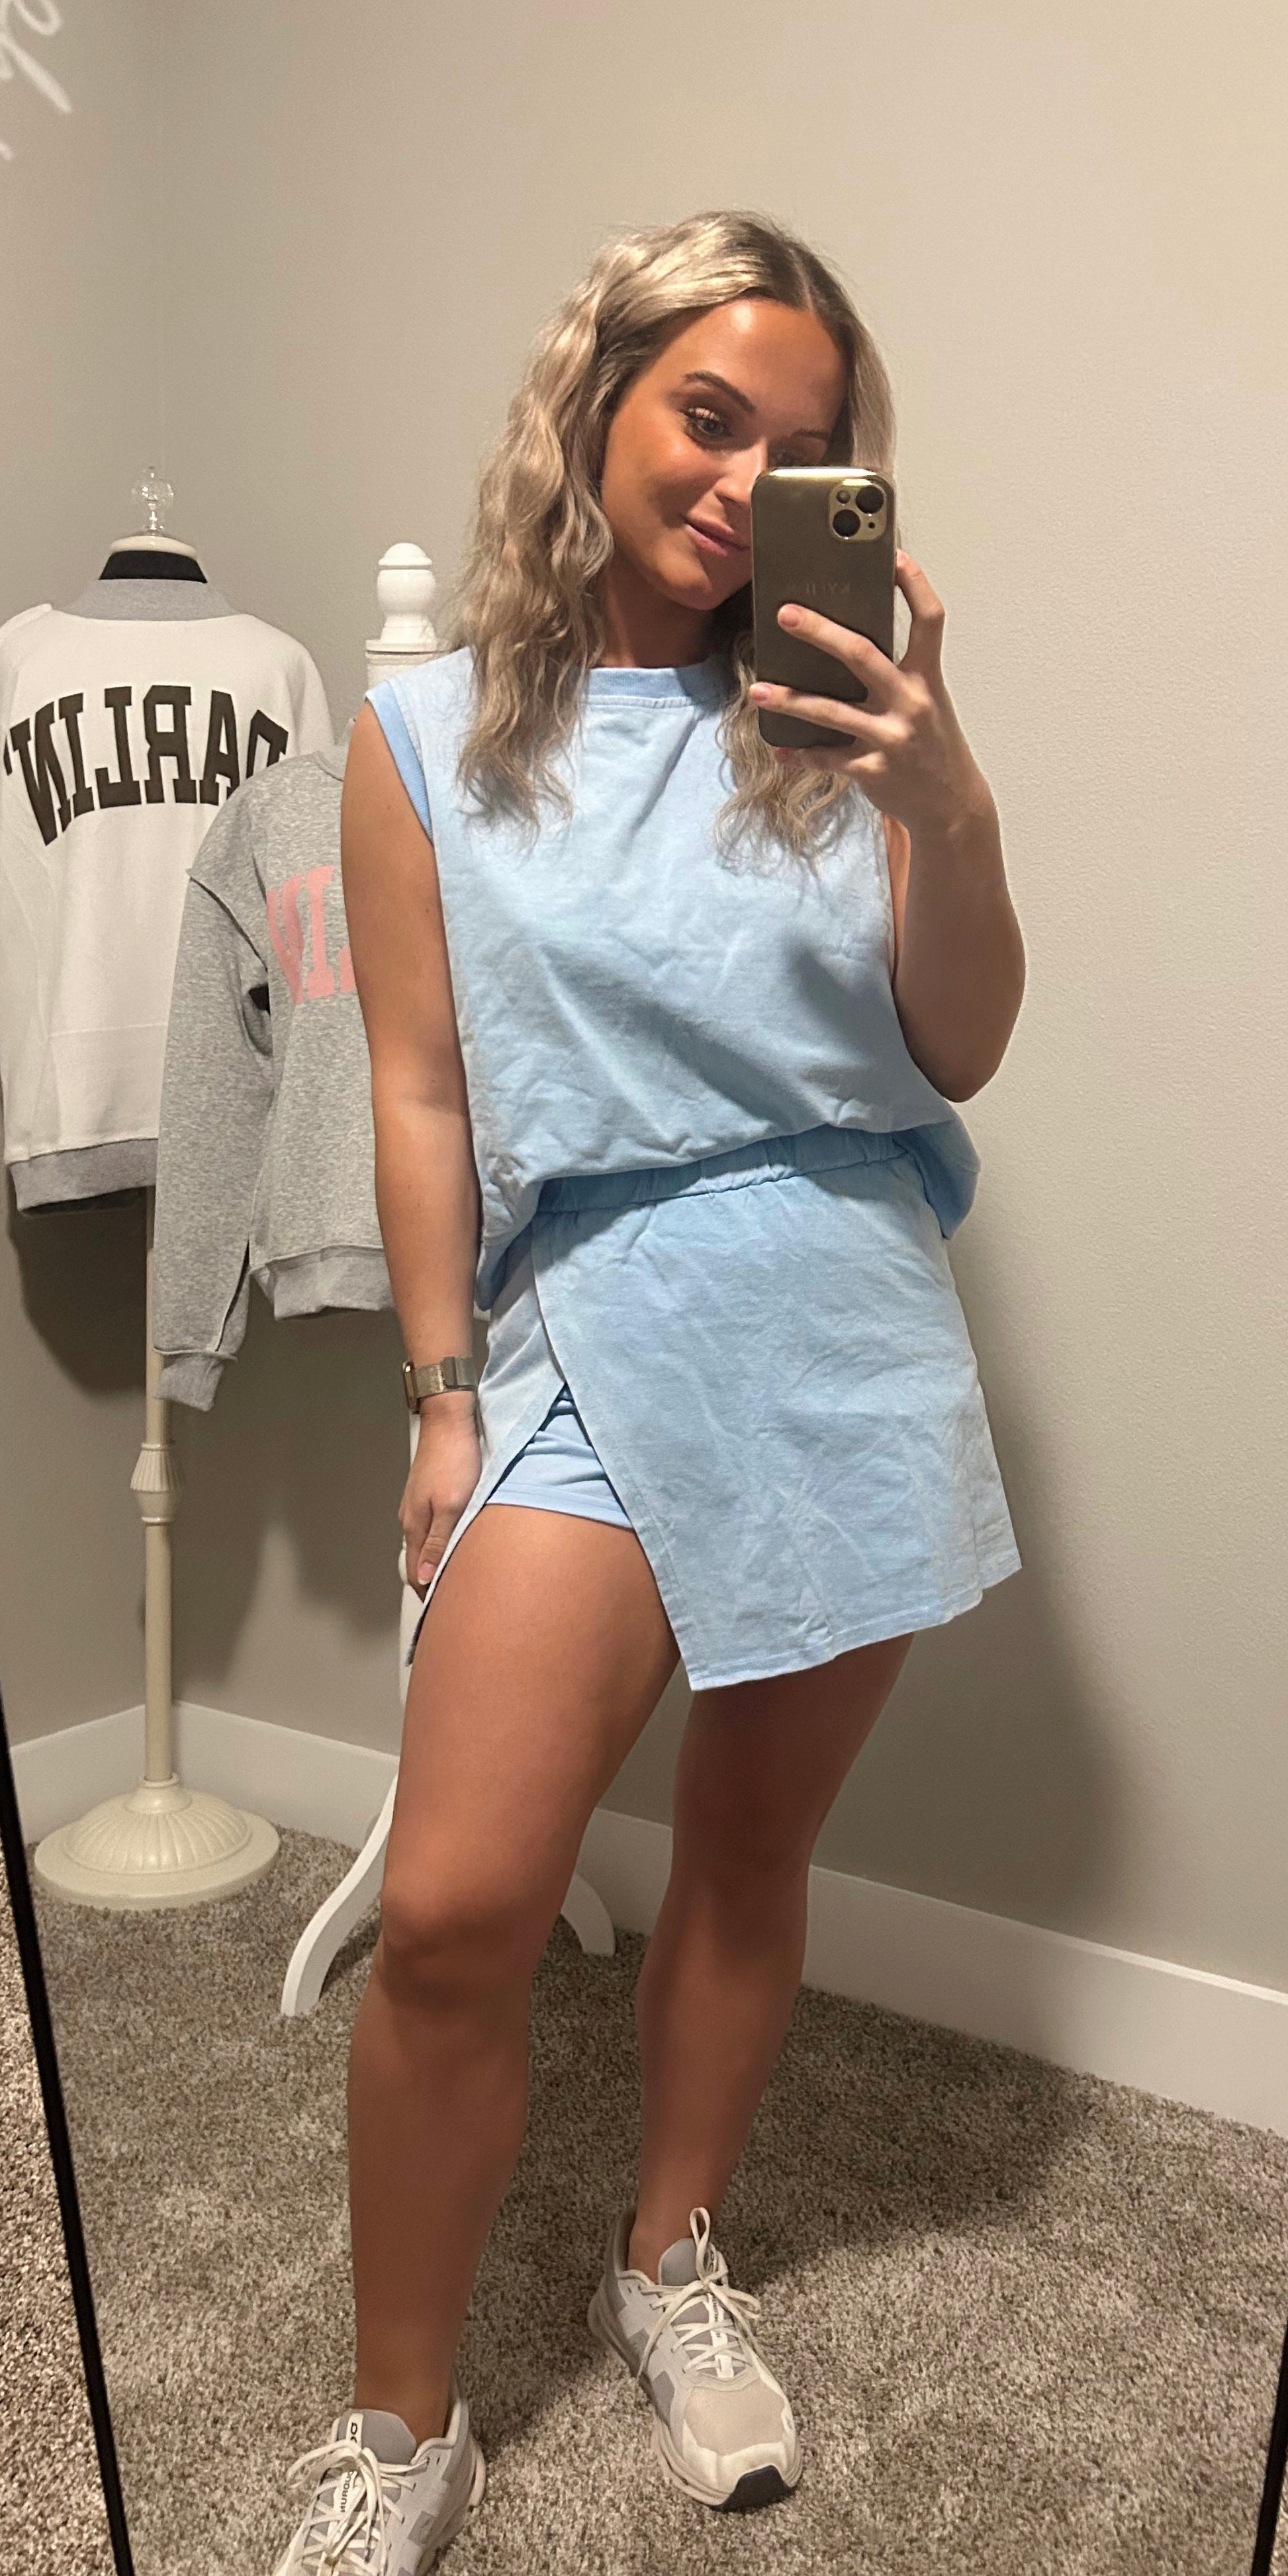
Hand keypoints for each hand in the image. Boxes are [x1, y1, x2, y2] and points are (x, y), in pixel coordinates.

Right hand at [400, 1402, 481, 1594]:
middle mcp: (411, 1519)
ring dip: (437, 1562)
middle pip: (417, 1562)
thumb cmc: (456, 1459)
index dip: (429, 1595)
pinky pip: (432, 1528)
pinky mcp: (428, 1493)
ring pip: (425, 1544)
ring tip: (458, 1575)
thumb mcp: (453, 1506)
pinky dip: (442, 1542)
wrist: (450, 1420)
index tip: (445, 1610)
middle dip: (432, 1582)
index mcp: (415, 1526)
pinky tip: (457, 1542)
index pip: (416, 1574)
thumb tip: (425, 1579)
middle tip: (453, 1599)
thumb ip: (438, 1544)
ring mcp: (418, 1505)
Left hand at [748, 549, 990, 837]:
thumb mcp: (925, 702)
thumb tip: (843, 645)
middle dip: (821, 632)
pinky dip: (801, 753)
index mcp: (926, 678)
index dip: (915, 585)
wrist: (951, 805)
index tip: (895, 556)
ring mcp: (892, 738)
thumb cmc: (931, 744)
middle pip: (863, 655)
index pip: (929, 620)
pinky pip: (827, 758)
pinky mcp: (873, 771)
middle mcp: (911, 703)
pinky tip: (781, 748)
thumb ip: (895, 674)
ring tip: (757, 690)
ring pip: (832, 711)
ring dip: (790, 700)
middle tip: (786, 614)